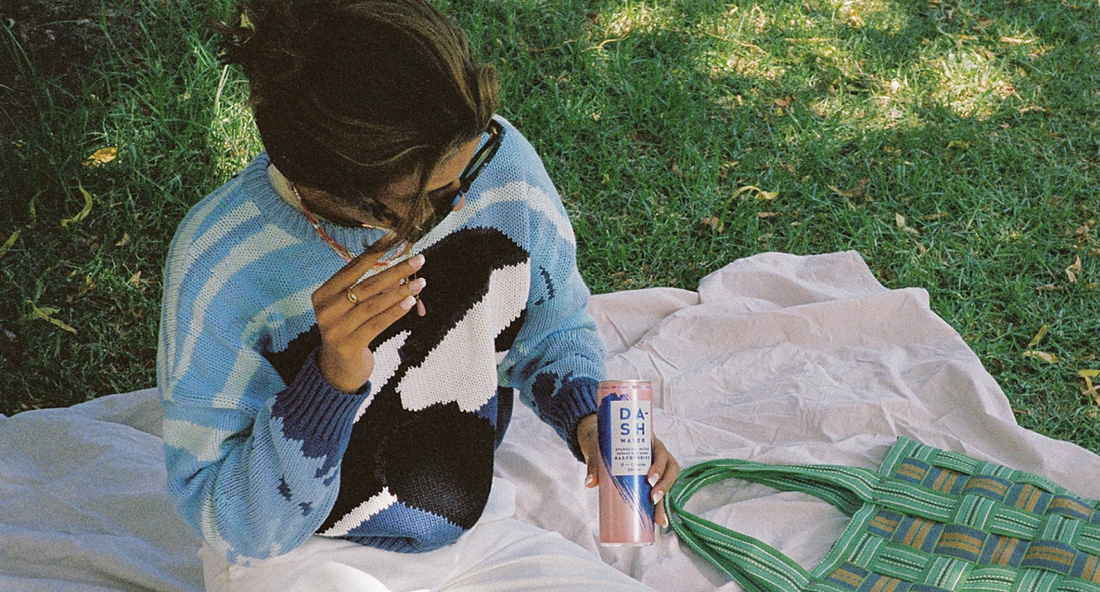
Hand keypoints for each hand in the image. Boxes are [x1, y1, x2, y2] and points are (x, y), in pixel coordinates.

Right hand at [312, 251, 425, 392]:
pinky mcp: (349, 345)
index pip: (351, 269)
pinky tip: (411, 302)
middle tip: (419, 260)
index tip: (395, 239)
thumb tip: (401, 272)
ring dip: (400, 292)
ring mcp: (335, 329)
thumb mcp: (352, 307)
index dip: (374, 254)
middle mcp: (325, 310)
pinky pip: (377, 324)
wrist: (338, 368)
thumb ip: (371, 290)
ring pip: (374, 305)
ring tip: (421, 282)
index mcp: (323, 294)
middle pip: (366, 286)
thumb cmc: (349, 329)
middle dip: (396, 271)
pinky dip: (396, 311)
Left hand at [577, 413, 680, 527]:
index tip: (649, 480)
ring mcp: (657, 467)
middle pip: (669, 469)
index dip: (659, 467)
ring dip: (665, 500)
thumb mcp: (600, 450)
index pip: (661, 452)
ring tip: (658, 517)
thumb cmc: (605, 444)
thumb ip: (594, 465)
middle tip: (652, 499)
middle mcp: (657, 454)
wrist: (603, 442)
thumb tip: (590, 483)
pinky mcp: (652, 480)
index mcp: (648, 442)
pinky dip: (660, 508)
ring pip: (667, 483)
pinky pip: (660, 492)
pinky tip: (659, 522)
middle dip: (664, 486)